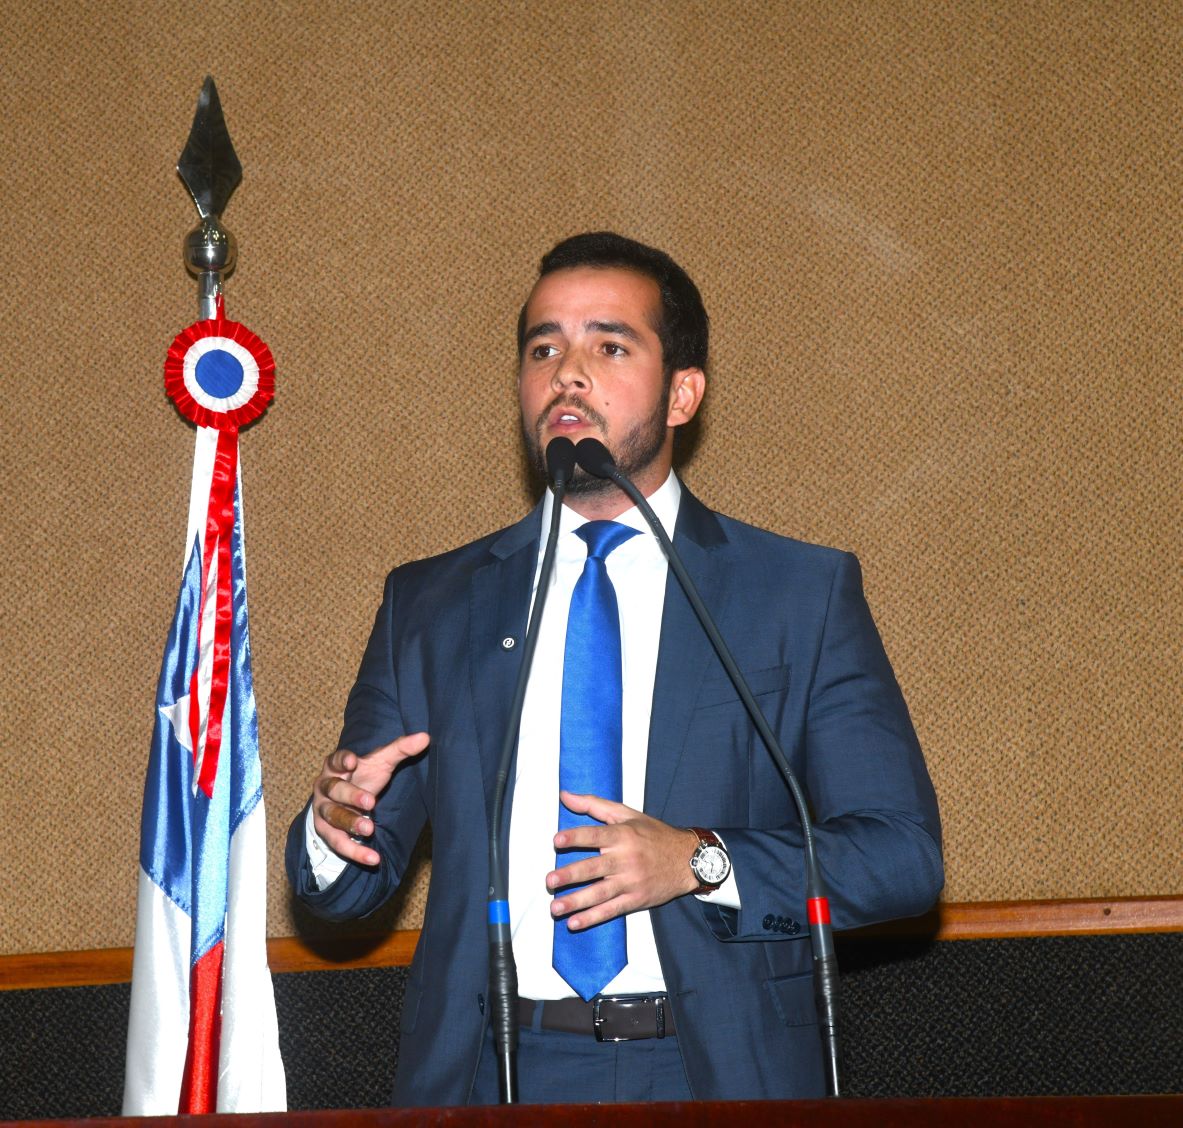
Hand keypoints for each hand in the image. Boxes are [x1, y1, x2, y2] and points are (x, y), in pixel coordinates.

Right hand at [310, 732, 429, 865]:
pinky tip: (373, 858)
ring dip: (351, 823)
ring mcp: (324, 811)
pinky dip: (354, 852)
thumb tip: (425, 737)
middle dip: (351, 796)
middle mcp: (325, 788)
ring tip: (369, 829)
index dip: (342, 760)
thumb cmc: (363, 776)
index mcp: (335, 766)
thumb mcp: (381, 762)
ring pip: (333, 817)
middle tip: (370, 802)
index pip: (335, 760)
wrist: (343, 801)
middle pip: (334, 790)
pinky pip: (338, 843)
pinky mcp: (327, 832)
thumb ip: (400, 749)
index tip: (352, 761)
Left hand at [547, 790, 700, 930]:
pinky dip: (592, 918)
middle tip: (550, 880)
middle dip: (570, 875)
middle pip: (594, 868)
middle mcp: (626, 859)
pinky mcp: (636, 900)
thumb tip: (565, 795)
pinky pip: (611, 910)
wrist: (688, 860)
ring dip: (576, 901)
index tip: (557, 840)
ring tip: (555, 907)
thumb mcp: (627, 814)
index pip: (595, 835)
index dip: (576, 837)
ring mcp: (631, 881)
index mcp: (623, 835)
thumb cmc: (654, 834)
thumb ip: (594, 805)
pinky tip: (574, 922)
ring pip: (600, 893)